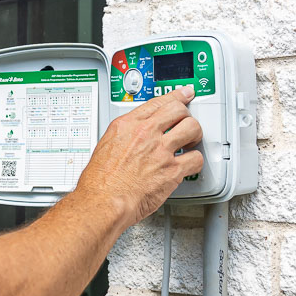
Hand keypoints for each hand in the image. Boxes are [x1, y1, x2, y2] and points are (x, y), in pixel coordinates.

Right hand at [76, 86, 201, 226]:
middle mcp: (145, 133)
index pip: (157, 102)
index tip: (184, 94)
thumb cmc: (100, 181)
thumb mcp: (106, 146)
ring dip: (195, 135)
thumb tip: (135, 137)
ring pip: (192, 128)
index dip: (176, 96)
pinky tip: (189, 165)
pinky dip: (195, 162)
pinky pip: (196, 158)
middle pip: (178, 110)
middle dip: (186, 115)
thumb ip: (125, 137)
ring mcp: (161, 151)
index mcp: (127, 125)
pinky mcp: (172, 170)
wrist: (103, 200)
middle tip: (187, 123)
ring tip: (191, 142)